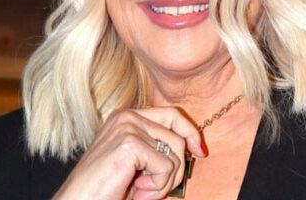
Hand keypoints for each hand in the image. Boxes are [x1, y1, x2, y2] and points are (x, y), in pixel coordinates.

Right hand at [52, 107, 205, 199]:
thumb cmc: (105, 188)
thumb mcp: (137, 163)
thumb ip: (158, 148)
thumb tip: (194, 146)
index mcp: (127, 117)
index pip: (172, 114)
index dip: (190, 132)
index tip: (200, 151)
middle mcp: (127, 116)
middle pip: (177, 134)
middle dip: (177, 167)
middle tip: (160, 189)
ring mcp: (128, 128)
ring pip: (175, 154)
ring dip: (164, 183)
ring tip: (142, 193)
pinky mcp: (130, 144)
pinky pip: (166, 167)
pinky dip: (157, 188)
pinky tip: (136, 193)